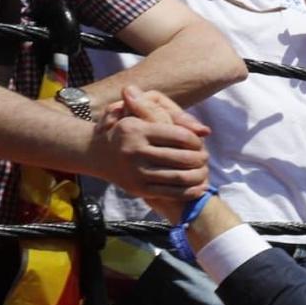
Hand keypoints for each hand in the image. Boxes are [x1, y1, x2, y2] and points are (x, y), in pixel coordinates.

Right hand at [94, 87, 209, 210]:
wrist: (99, 155)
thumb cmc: (127, 130)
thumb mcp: (137, 112)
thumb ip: (164, 112)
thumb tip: (196, 125)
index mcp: (136, 130)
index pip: (180, 136)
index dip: (195, 140)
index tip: (199, 142)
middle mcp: (134, 151)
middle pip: (182, 158)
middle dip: (200, 158)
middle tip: (206, 157)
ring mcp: (136, 172)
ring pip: (179, 176)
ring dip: (199, 175)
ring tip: (204, 170)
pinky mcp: (139, 189)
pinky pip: (172, 192)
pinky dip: (191, 191)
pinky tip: (200, 186)